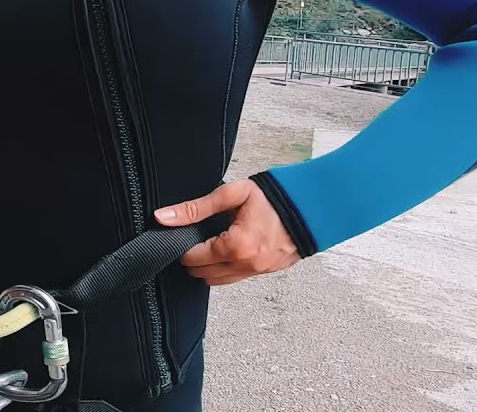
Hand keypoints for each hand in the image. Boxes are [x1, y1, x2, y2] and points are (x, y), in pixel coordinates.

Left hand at [154, 180, 300, 285]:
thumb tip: (163, 218)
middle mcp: (246, 265)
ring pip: (219, 281)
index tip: (179, 235)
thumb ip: (195, 208)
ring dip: (207, 267)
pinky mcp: (267, 272)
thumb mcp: (231, 194)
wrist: (313, 206)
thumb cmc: (274, 197)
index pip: (192, 258)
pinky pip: (237, 278)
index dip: (181, 247)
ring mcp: (258, 271)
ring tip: (206, 245)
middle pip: (202, 274)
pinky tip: (224, 251)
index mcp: (235, 247)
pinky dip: (225, 269)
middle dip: (192, 259)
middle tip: (191, 239)